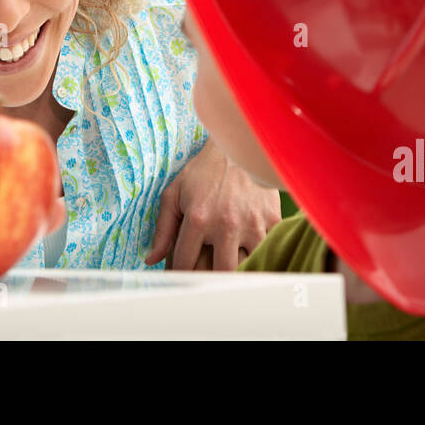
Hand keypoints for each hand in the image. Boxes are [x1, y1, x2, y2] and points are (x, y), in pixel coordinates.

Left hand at [145, 138, 281, 270]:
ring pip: (247, 266)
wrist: (239, 146)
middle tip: (206, 275)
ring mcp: (252, 223)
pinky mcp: (272, 219)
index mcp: (198, 219)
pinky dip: (259, 255)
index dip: (181, 274)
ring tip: (228, 265)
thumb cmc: (204, 171)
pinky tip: (250, 252)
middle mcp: (225, 224)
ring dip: (238, 269)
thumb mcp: (175, 194)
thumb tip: (152, 259)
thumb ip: (163, 229)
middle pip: (220, 273)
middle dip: (211, 278)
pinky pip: (268, 250)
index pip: (185, 263)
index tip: (182, 275)